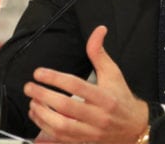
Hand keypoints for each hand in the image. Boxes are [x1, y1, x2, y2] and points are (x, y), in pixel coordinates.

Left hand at [24, 25, 148, 142]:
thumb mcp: (113, 73)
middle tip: (30, 87)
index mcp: (105, 98)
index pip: (77, 85)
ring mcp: (91, 132)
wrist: (134, 127)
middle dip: (43, 96)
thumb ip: (99, 53)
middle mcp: (98, 116)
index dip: (55, 78)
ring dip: (42, 114)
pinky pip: (60, 138)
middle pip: (66, 107)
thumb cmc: (121, 98)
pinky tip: (38, 115)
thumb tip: (98, 30)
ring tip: (32, 101)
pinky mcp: (84, 142)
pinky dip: (45, 128)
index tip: (39, 72)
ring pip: (62, 126)